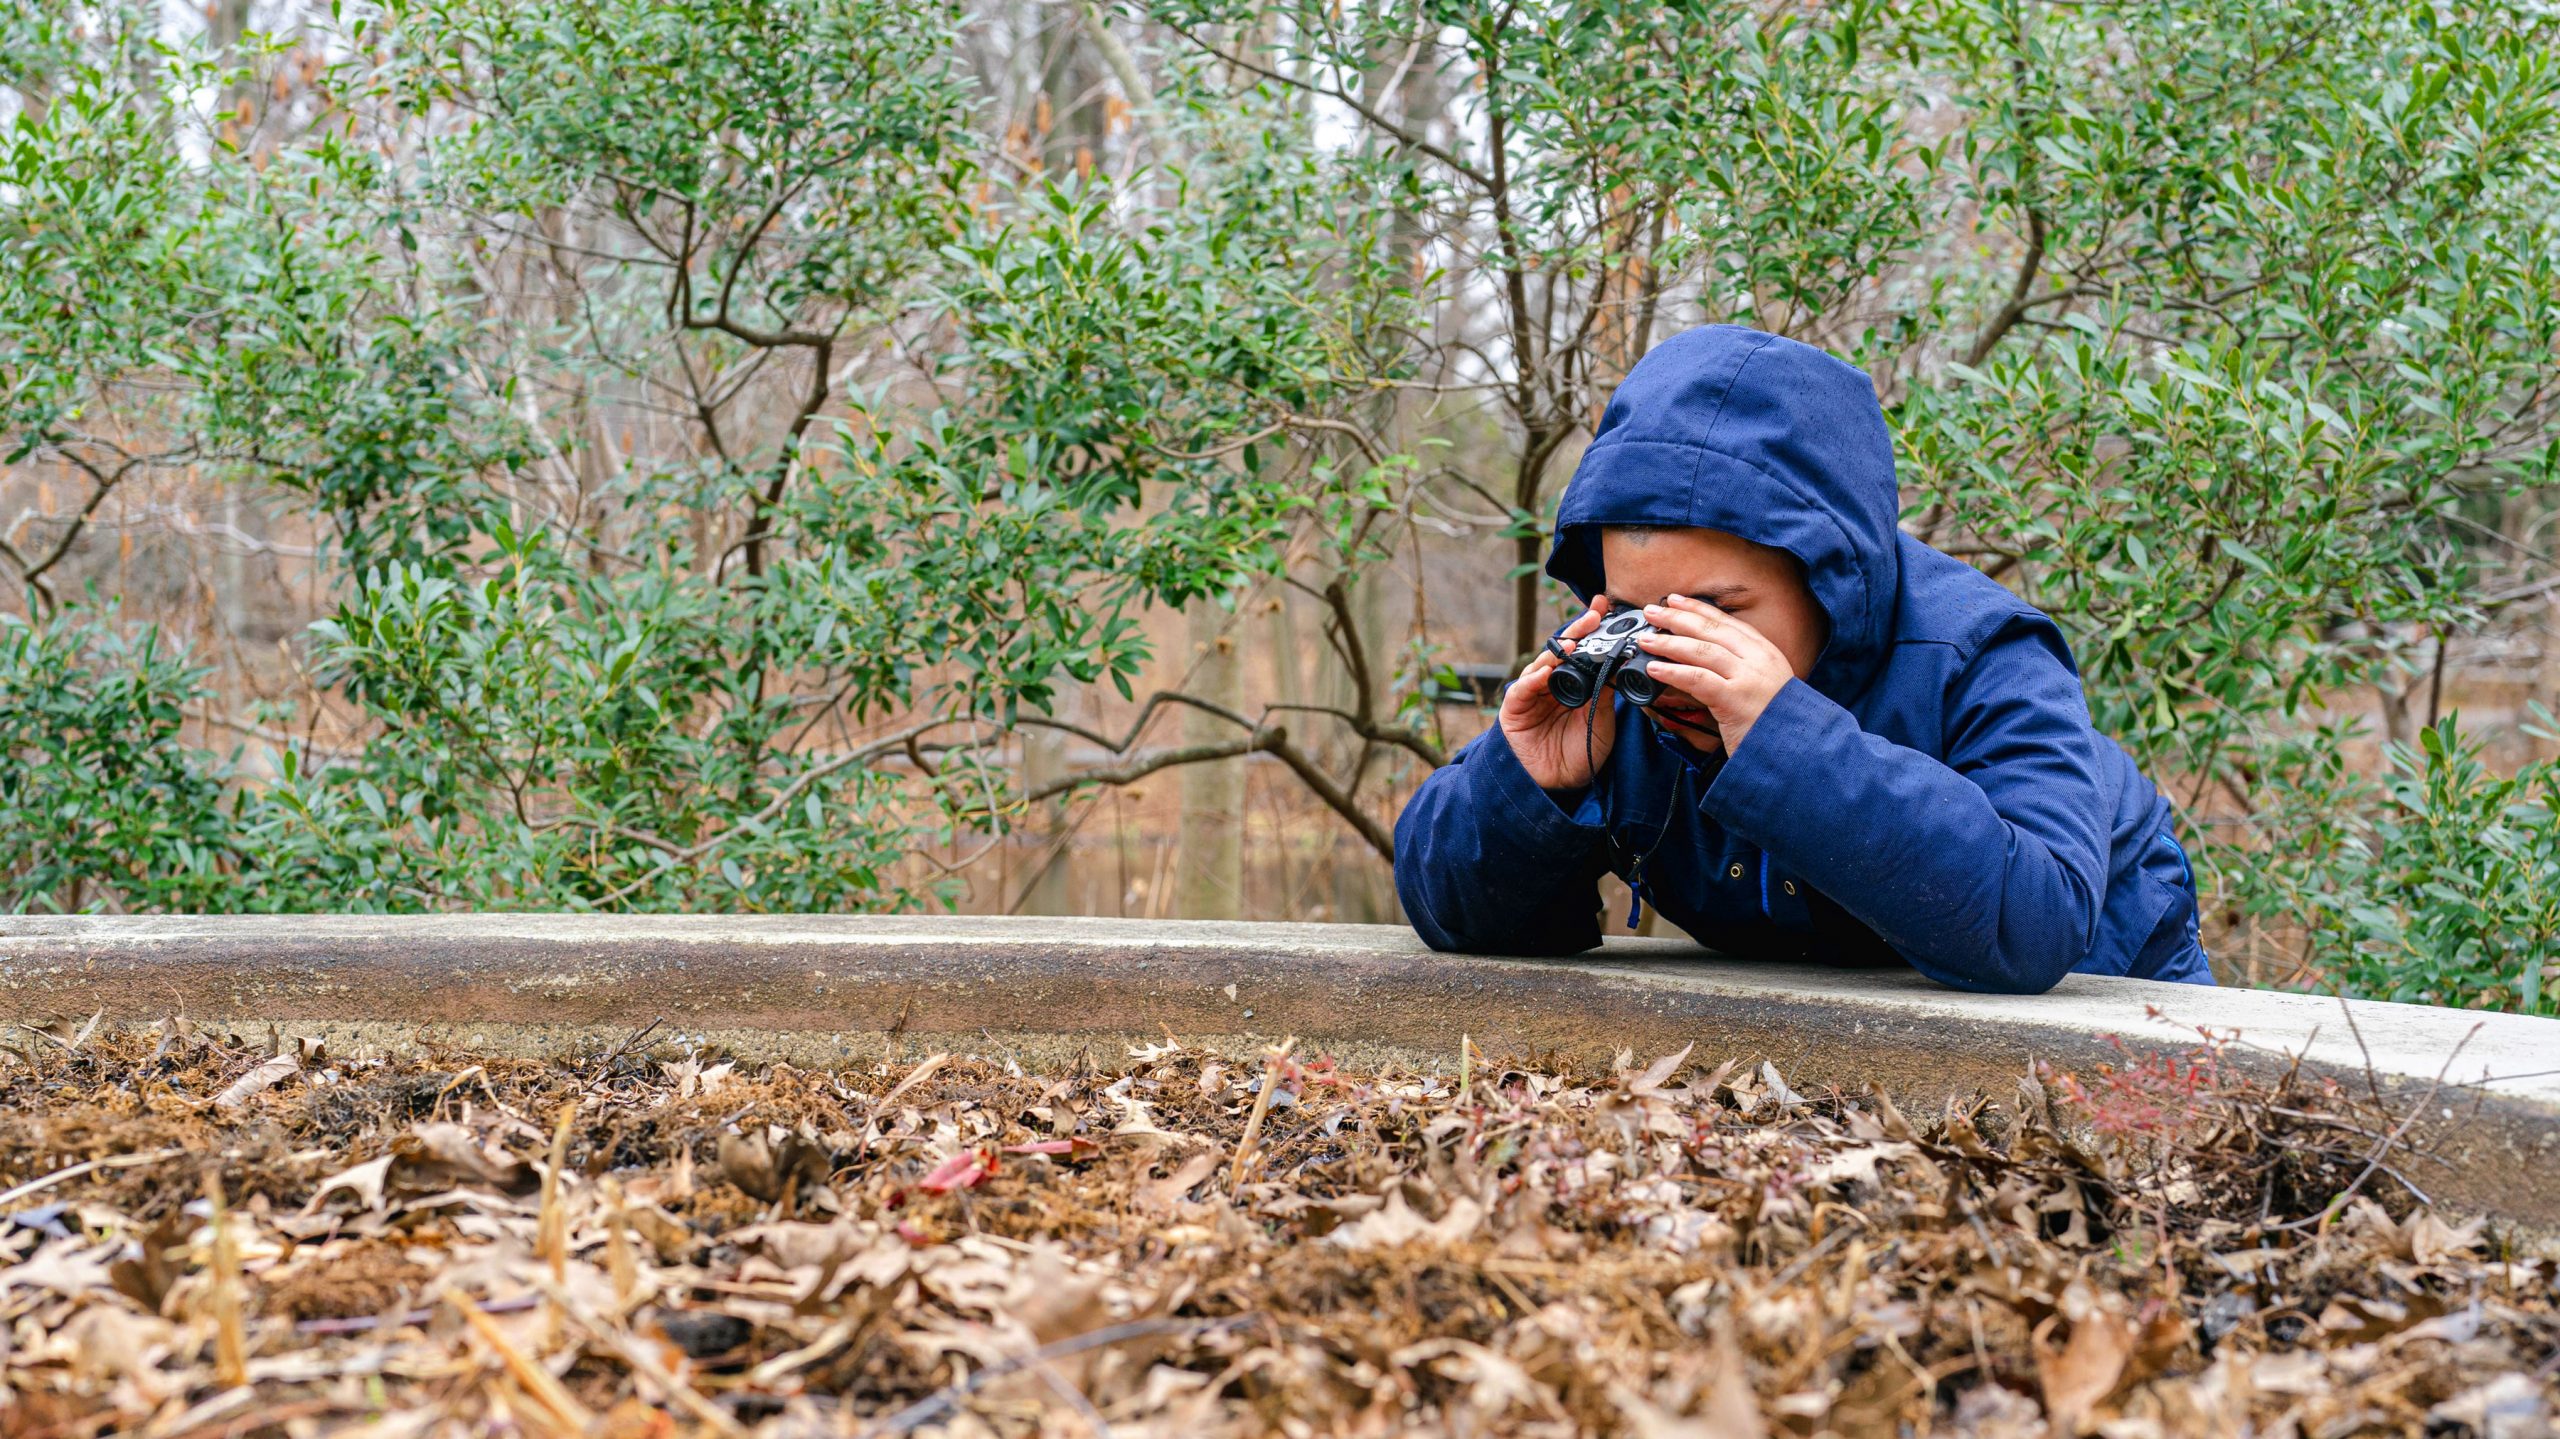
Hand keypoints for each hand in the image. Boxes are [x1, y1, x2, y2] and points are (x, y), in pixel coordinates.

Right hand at [1499, 596, 1615, 792]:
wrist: (1555, 787)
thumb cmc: (1578, 755)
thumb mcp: (1600, 721)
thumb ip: (1604, 693)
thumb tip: (1618, 663)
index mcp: (1574, 684)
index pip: (1584, 651)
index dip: (1592, 630)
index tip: (1605, 608)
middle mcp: (1552, 684)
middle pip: (1564, 651)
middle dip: (1579, 630)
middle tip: (1594, 613)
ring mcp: (1533, 693)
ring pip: (1544, 663)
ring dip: (1559, 651)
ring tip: (1576, 641)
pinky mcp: (1515, 707)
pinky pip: (1524, 688)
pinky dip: (1535, 678)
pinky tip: (1548, 671)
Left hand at [1632, 594, 1795, 755]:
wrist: (1795, 750)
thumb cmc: (1773, 723)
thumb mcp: (1764, 688)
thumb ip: (1740, 670)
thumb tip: (1703, 659)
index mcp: (1765, 653)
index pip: (1727, 623)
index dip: (1699, 609)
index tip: (1675, 600)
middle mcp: (1758, 660)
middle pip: (1711, 630)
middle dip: (1677, 618)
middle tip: (1651, 612)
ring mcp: (1748, 678)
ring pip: (1701, 650)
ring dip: (1669, 643)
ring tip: (1645, 640)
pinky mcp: (1735, 699)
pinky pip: (1698, 679)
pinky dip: (1673, 671)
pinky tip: (1654, 668)